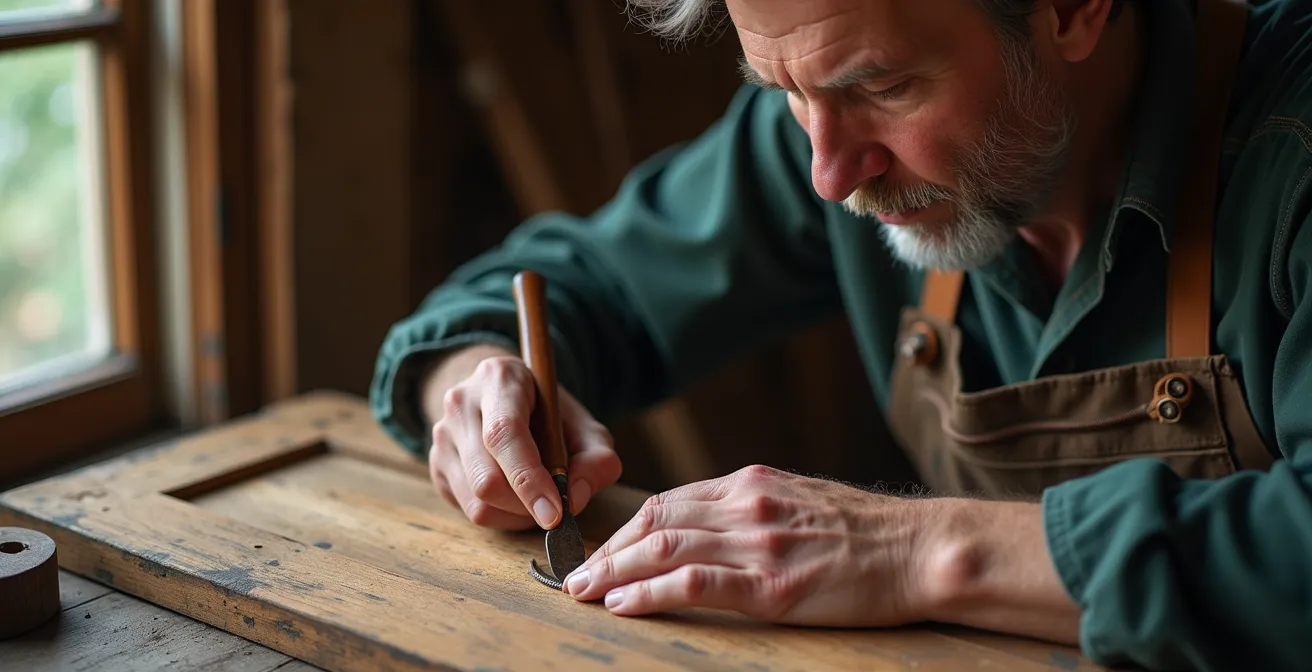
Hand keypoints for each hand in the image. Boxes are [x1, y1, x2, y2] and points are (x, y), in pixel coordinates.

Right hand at [427, 351, 621, 530]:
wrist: (503, 398)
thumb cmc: (549, 414)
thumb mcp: (585, 426)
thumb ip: (596, 458)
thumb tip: (575, 498)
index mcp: (499, 378)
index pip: (504, 434)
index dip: (529, 479)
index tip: (555, 513)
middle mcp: (460, 403)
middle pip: (487, 478)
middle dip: (527, 506)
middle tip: (555, 507)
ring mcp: (441, 435)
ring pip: (476, 501)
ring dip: (516, 516)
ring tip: (537, 499)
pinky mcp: (436, 465)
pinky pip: (467, 509)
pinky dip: (501, 517)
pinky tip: (516, 498)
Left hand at [560, 464, 931, 626]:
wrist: (920, 548)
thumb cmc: (867, 532)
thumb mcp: (800, 501)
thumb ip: (753, 509)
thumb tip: (709, 526)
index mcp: (751, 483)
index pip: (669, 501)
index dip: (627, 528)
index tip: (603, 550)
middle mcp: (746, 505)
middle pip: (656, 522)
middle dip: (609, 551)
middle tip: (576, 577)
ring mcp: (758, 543)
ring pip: (665, 548)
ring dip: (616, 571)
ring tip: (585, 592)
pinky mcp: (772, 584)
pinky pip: (696, 583)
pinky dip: (652, 592)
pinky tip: (625, 604)